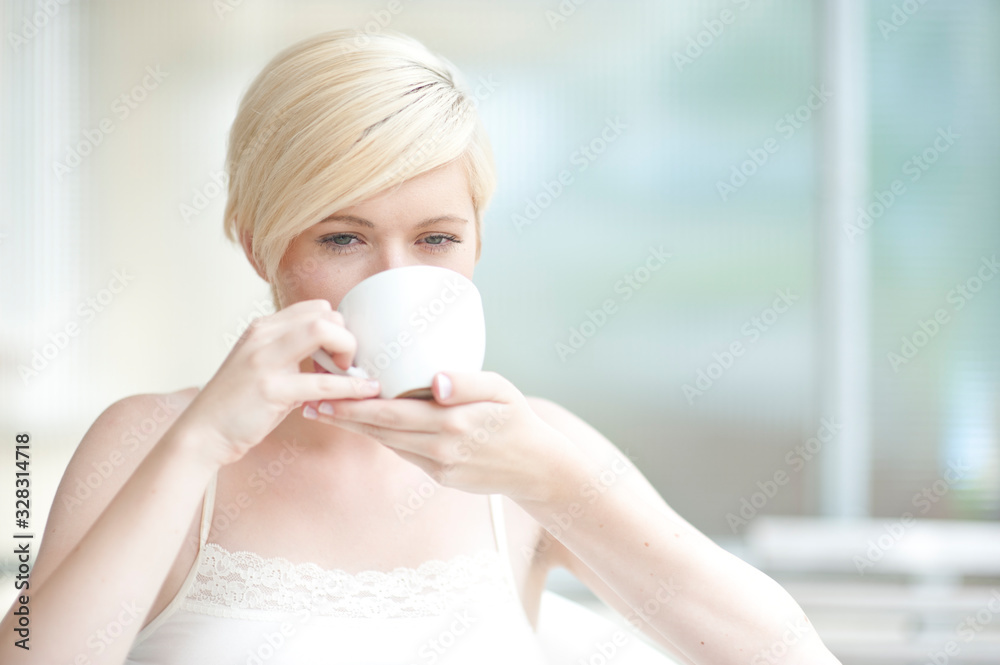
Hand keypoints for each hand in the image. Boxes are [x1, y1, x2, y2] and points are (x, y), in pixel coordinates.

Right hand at [176, 299, 380, 466]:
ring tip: (355, 374)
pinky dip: (350, 386)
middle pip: (323, 314)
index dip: (338, 327)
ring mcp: (265, 360)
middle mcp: (263, 336)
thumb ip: (293, 355)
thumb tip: (334, 355)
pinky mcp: (270, 389)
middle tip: (348, 365)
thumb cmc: (239, 404)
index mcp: (263, 328)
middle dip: (347, 337)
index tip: (342, 352)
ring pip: (323, 332)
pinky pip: (322, 383)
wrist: (202, 433)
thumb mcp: (263, 367)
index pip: (315, 308)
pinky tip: (365, 392)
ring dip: (349, 352)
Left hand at [306, 370, 578, 501]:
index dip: (354, 406)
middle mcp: (440, 448)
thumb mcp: (501, 390)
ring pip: (388, 444)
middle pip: (380, 431)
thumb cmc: (517, 418)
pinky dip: (382, 438)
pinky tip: (365, 426)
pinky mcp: (439, 476)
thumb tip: (435, 380)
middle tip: (309, 404)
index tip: (325, 394)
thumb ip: (467, 381)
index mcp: (452, 423)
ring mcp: (438, 466)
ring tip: (326, 413)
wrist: (537, 468)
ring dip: (356, 429)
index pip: (391, 413)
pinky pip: (404, 453)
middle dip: (343, 417)